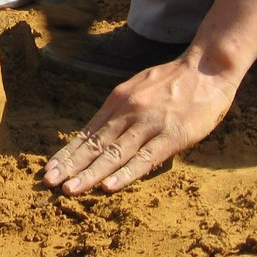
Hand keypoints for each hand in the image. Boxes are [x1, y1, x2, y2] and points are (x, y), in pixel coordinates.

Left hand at [42, 56, 236, 193]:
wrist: (208, 67)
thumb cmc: (174, 82)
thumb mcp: (139, 89)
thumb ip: (122, 111)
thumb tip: (104, 135)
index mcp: (118, 102)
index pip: (88, 134)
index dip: (68, 154)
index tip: (50, 170)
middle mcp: (128, 112)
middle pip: (95, 145)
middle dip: (70, 166)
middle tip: (48, 182)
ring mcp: (149, 124)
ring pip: (114, 153)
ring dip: (90, 173)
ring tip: (69, 189)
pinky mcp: (172, 135)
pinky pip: (145, 158)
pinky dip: (125, 173)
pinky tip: (108, 186)